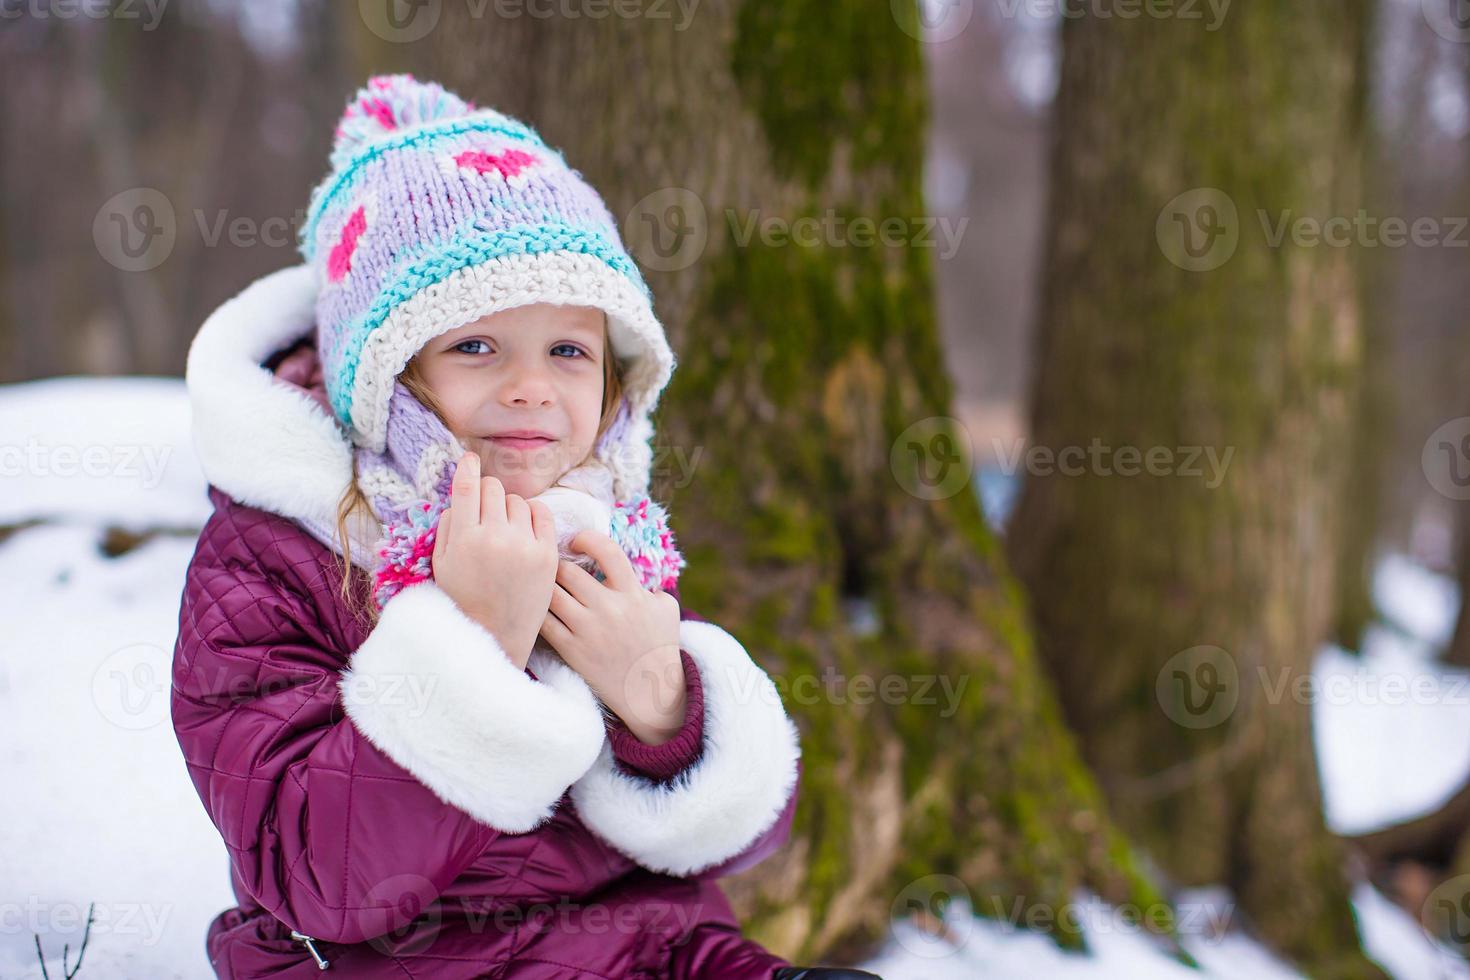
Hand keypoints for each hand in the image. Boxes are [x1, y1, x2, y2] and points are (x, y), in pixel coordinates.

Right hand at [432, 451, 557, 670]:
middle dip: (487, 494)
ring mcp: (525, 546)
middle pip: (494, 489)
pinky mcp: (547, 555)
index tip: (470, 459)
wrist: (496, 636)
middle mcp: (495, 538)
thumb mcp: (441, 563)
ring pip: (517, 500)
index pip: (468, 488)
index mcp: (465, 540)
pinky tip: (524, 527)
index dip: (468, 468)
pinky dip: (532, 514)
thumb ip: (448, 526)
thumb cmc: (463, 599)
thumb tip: (462, 494)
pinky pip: (542, 513)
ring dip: (509, 508)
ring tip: (504, 530)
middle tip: (485, 513)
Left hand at [540, 530, 684, 743]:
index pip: (607, 551)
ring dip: (544, 586)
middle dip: (557, 564)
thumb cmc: (660, 647)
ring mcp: (588, 630)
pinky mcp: (572, 650)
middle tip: (552, 565)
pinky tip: (537, 609)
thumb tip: (628, 569)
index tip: (577, 541)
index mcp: (633, 594)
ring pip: (551, 594)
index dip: (587, 538)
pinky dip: (537, 612)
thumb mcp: (667, 609)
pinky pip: (544, 623)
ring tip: (542, 585)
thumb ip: (649, 584)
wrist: (651, 693)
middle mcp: (609, 609)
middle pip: (568, 572)